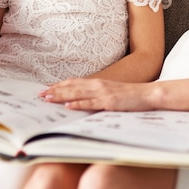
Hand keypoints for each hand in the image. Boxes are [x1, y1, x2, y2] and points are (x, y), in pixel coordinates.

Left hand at [39, 78, 154, 111]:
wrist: (148, 94)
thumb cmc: (131, 96)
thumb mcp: (112, 93)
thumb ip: (98, 95)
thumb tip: (83, 100)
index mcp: (99, 83)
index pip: (74, 83)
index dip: (59, 86)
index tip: (46, 89)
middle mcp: (99, 85)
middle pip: (72, 87)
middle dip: (55, 90)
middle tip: (39, 94)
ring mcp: (104, 93)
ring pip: (78, 93)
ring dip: (62, 95)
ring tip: (48, 98)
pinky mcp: (110, 102)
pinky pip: (91, 103)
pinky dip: (78, 104)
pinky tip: (68, 105)